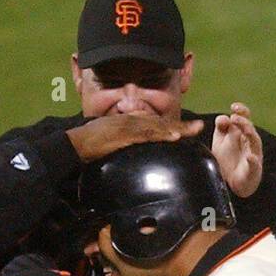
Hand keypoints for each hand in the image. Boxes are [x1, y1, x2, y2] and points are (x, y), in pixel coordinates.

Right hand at [67, 111, 202, 162]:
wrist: (75, 143)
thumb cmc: (91, 145)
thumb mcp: (112, 143)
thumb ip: (126, 145)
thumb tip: (135, 155)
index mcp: (130, 122)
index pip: (156, 123)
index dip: (174, 125)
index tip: (190, 129)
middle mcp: (131, 120)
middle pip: (161, 122)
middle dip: (181, 125)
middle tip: (201, 127)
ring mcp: (128, 125)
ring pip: (157, 126)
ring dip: (176, 128)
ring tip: (192, 131)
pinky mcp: (123, 132)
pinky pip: (146, 133)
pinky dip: (161, 134)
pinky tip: (174, 137)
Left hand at [211, 103, 263, 196]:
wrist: (231, 184)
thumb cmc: (227, 160)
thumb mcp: (220, 141)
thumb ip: (221, 127)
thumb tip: (223, 117)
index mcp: (242, 133)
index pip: (244, 118)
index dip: (241, 111)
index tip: (233, 106)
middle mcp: (250, 142)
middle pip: (250, 128)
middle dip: (244, 121)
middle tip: (234, 117)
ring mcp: (253, 155)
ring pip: (255, 142)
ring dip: (251, 134)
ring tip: (245, 129)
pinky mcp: (253, 171)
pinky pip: (255, 165)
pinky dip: (253, 161)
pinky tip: (250, 157)